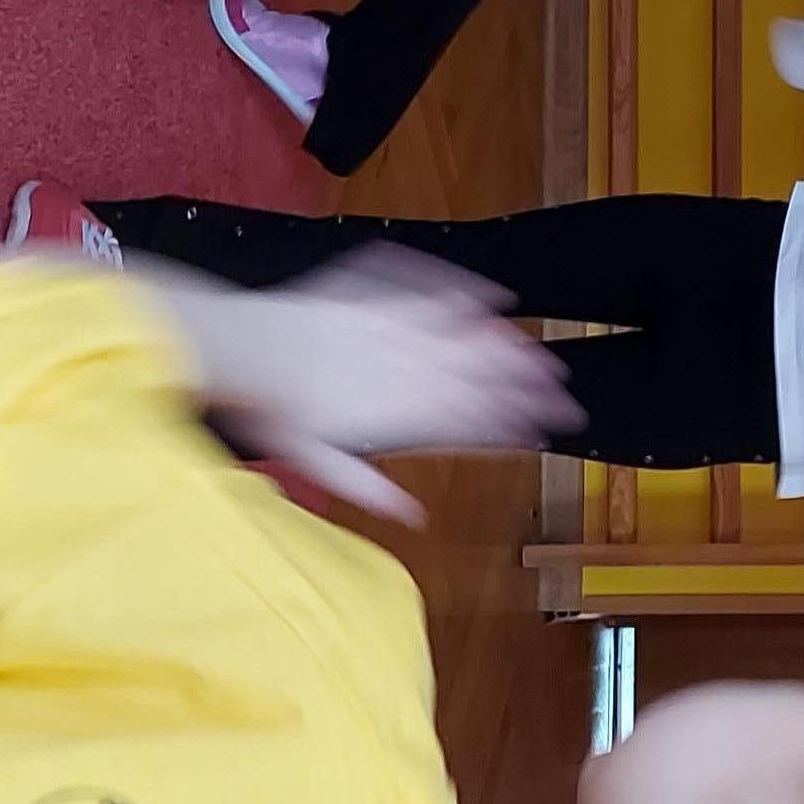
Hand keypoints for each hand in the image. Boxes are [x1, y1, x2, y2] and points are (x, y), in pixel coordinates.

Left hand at [169, 247, 577, 520]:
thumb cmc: (273, 410)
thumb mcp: (316, 462)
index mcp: (397, 408)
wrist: (241, 348)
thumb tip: (413, 515)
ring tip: (539, 351)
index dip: (510, 424)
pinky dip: (460, 290)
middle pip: (477, 375)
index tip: (543, 429)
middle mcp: (404, 364)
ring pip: (462, 333)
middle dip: (525, 385)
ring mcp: (392, 325)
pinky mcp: (375, 294)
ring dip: (504, 343)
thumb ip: (368, 487)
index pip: (468, 418)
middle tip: (562, 392)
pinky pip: (427, 288)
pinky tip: (488, 294)